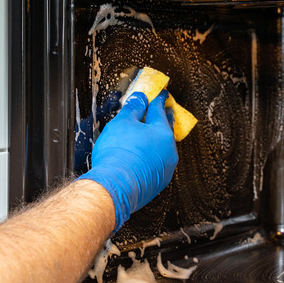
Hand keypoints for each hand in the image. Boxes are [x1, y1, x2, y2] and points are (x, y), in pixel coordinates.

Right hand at [77, 91, 177, 231]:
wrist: (115, 187)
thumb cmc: (118, 156)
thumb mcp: (122, 123)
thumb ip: (133, 108)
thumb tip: (140, 99)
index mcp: (162, 132)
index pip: (160, 110)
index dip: (158, 100)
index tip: (161, 95)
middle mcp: (168, 150)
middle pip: (166, 129)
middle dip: (164, 119)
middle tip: (164, 111)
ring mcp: (165, 168)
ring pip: (164, 148)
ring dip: (158, 140)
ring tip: (151, 135)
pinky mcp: (158, 182)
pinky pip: (157, 164)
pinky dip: (152, 157)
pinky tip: (143, 157)